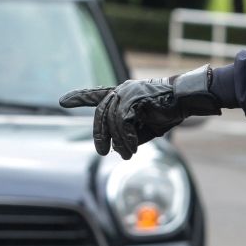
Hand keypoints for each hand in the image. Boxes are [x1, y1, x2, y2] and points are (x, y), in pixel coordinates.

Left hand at [59, 66, 220, 157]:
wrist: (183, 100)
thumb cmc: (166, 113)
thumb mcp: (143, 127)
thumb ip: (127, 134)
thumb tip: (115, 149)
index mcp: (122, 94)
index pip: (96, 95)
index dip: (79, 98)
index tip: (62, 101)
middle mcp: (120, 90)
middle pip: (100, 115)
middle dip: (99, 136)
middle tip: (102, 152)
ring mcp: (126, 93)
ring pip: (111, 122)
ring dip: (119, 143)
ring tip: (127, 154)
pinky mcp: (133, 98)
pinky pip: (122, 123)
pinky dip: (126, 139)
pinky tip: (132, 148)